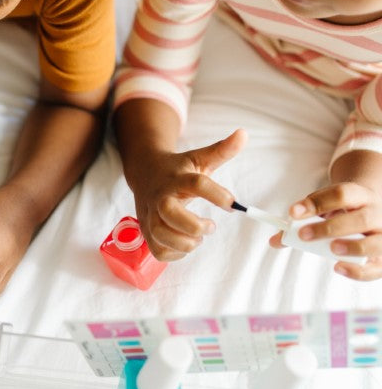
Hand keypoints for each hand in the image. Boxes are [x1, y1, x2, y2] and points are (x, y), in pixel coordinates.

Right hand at [130, 129, 245, 259]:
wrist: (144, 173)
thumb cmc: (177, 169)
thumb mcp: (199, 158)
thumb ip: (222, 150)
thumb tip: (244, 134)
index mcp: (176, 179)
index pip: (197, 184)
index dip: (217, 195)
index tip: (232, 204)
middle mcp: (160, 198)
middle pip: (171, 214)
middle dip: (195, 226)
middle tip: (210, 226)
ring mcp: (150, 216)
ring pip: (162, 236)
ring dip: (186, 243)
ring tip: (198, 237)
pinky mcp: (146, 232)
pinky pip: (159, 251)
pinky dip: (175, 254)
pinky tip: (185, 244)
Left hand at [271, 182, 381, 279]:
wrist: (373, 209)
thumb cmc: (344, 212)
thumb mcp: (324, 209)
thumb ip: (301, 222)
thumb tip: (274, 241)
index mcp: (360, 196)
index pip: (341, 194)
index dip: (317, 203)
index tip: (293, 212)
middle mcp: (377, 214)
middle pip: (360, 219)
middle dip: (330, 228)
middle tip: (304, 235)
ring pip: (376, 243)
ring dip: (353, 247)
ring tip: (332, 249)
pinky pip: (377, 268)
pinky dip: (359, 271)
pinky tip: (338, 267)